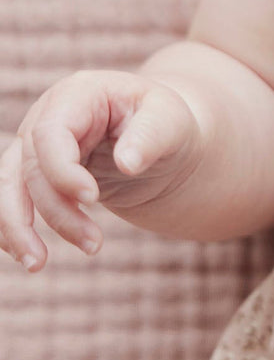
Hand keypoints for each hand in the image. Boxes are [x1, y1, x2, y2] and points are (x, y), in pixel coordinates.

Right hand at [0, 70, 202, 270]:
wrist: (160, 136)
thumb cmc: (167, 124)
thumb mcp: (171, 121)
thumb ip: (151, 136)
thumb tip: (128, 162)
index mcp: (79, 94)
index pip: (51, 133)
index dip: (62, 170)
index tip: (92, 199)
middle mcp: (47, 116)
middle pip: (31, 167)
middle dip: (56, 211)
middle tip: (94, 246)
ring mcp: (35, 145)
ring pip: (8, 187)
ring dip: (17, 229)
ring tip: (39, 264)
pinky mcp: (35, 173)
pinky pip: (10, 200)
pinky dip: (11, 229)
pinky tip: (27, 255)